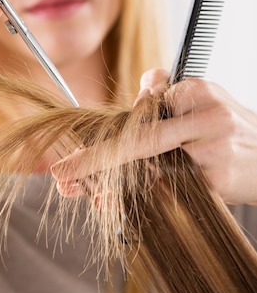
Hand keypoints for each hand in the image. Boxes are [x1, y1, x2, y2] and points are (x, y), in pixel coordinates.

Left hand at [51, 68, 256, 203]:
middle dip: (95, 160)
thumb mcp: (202, 98)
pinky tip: (121, 201)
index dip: (106, 134)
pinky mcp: (217, 180)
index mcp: (195, 92)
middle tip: (64, 173)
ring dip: (115, 184)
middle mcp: (203, 117)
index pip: (141, 111)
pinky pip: (170, 189)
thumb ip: (165, 93)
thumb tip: (139, 91)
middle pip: (138, 140)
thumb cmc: (229, 129)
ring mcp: (211, 149)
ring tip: (88, 192)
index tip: (74, 148)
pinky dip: (144, 195)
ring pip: (150, 169)